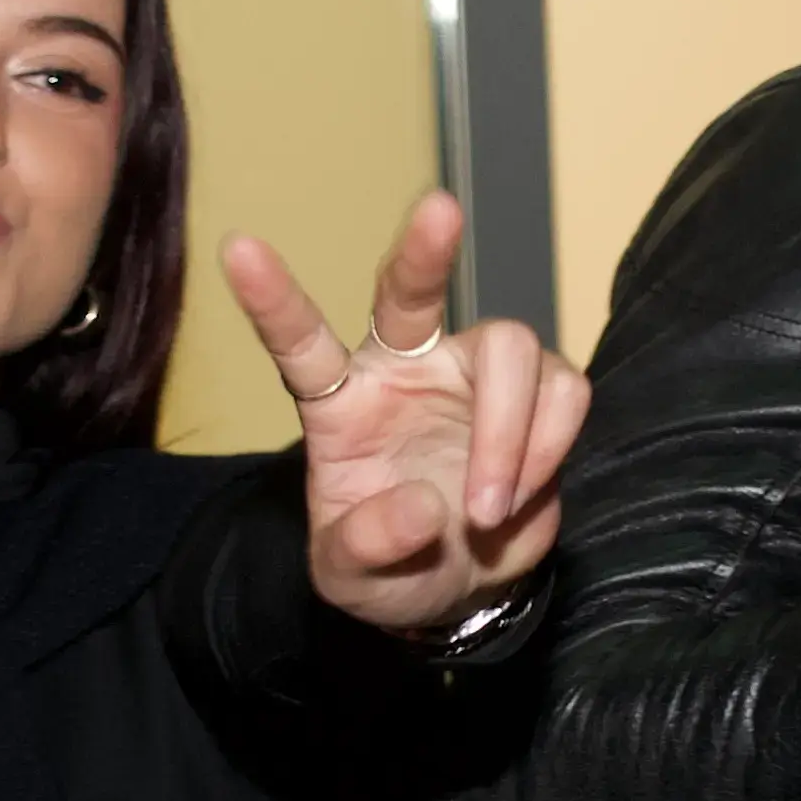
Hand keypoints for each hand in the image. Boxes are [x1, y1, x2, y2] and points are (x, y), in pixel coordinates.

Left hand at [229, 187, 590, 639]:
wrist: (459, 589)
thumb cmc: (390, 569)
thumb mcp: (350, 577)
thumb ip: (368, 546)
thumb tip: (425, 506)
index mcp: (341, 402)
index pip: (301, 344)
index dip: (272, 299)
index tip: (238, 247)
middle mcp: (406, 369)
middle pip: (411, 292)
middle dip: (425, 251)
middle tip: (440, 211)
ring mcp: (475, 376)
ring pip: (511, 348)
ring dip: (509, 432)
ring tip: (486, 510)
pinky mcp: (538, 397)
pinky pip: (562, 391)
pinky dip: (548, 446)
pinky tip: (519, 497)